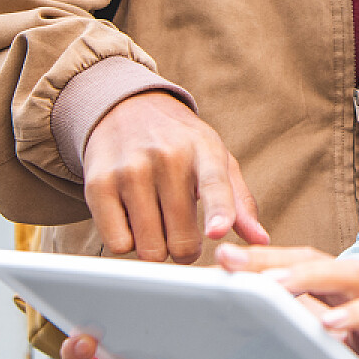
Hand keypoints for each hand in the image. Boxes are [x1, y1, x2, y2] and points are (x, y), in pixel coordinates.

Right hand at [82, 90, 267, 262]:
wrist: (126, 109)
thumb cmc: (180, 143)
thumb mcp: (217, 159)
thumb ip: (240, 201)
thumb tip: (260, 239)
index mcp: (204, 150)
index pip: (214, 185)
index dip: (218, 211)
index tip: (216, 231)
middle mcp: (166, 157)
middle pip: (181, 240)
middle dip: (185, 249)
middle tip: (182, 232)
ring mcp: (129, 170)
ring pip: (149, 248)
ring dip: (156, 248)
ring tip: (157, 222)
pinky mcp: (98, 185)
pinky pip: (118, 245)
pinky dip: (127, 244)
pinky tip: (132, 220)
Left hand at [219, 245, 358, 358]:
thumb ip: (324, 327)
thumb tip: (275, 337)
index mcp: (345, 284)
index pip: (295, 262)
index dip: (256, 260)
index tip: (214, 261)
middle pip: (309, 258)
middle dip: (265, 259)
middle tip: (223, 261)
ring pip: (342, 275)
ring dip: (305, 277)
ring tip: (270, 287)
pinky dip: (355, 318)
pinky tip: (331, 328)